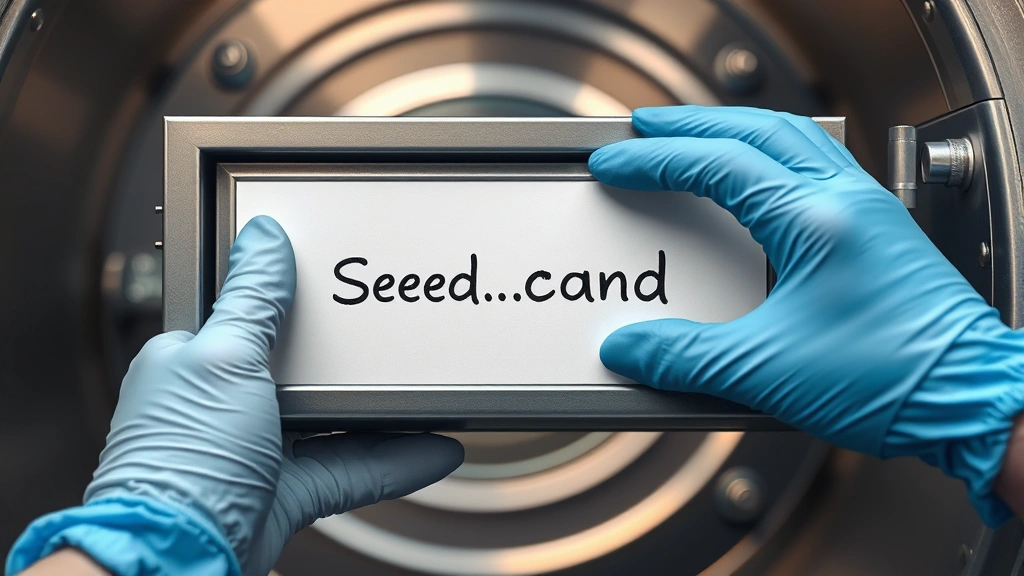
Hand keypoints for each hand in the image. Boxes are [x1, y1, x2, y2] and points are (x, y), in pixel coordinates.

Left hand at [7, 216, 463, 575]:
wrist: (183, 557)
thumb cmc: (181, 463)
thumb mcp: (223, 358)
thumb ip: (253, 299)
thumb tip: (265, 239)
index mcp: (194, 361)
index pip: (243, 312)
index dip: (284, 292)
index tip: (329, 276)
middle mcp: (226, 404)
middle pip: (299, 365)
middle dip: (345, 352)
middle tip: (389, 327)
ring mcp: (260, 449)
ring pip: (334, 419)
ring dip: (382, 409)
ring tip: (425, 389)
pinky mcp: (290, 490)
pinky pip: (354, 466)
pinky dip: (396, 459)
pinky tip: (433, 447)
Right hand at [589, 106, 1023, 525]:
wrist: (969, 402)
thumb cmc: (895, 380)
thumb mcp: (765, 370)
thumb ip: (684, 357)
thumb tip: (633, 347)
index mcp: (814, 220)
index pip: (718, 164)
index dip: (657, 158)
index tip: (619, 160)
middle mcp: (845, 201)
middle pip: (756, 131)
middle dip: (691, 124)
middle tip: (646, 126)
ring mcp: (868, 211)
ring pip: (792, 140)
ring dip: (735, 132)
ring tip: (694, 137)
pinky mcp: (879, 233)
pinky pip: (818, 167)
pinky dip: (773, 157)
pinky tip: (759, 180)